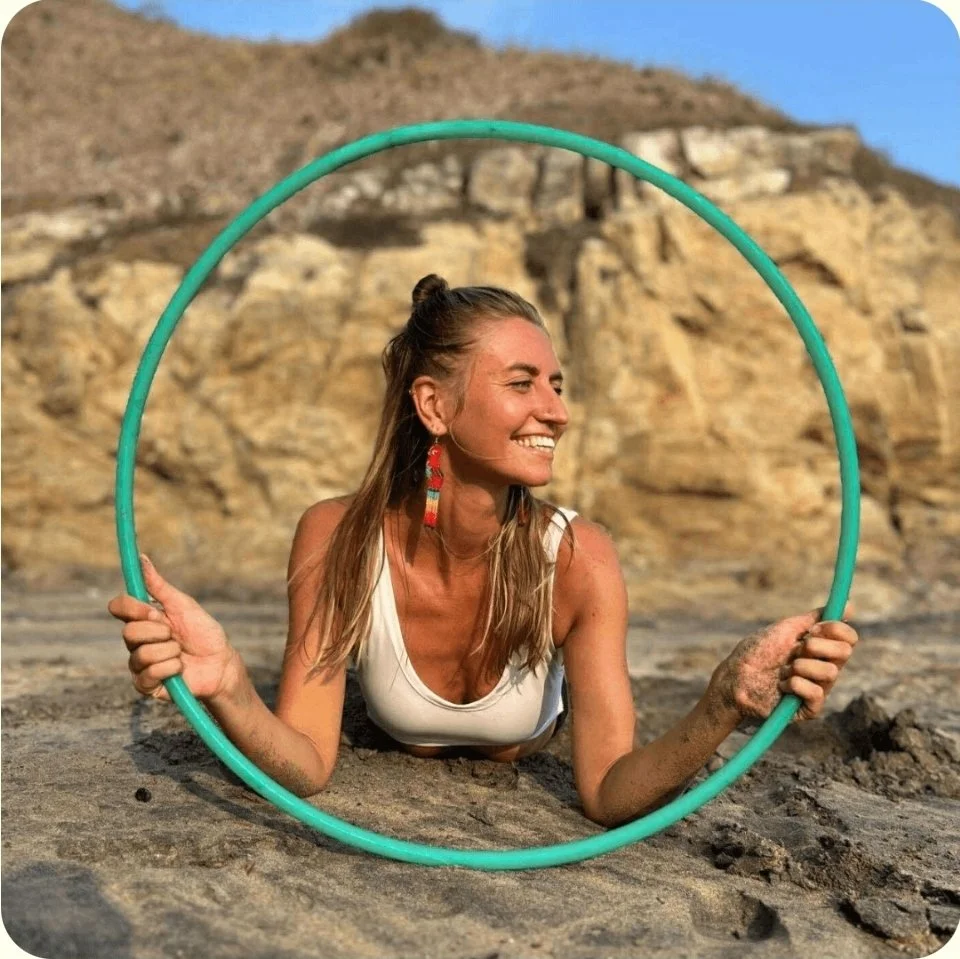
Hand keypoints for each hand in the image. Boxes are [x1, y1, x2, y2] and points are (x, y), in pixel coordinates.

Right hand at [107, 554, 241, 702]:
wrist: (221, 663)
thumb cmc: (203, 632)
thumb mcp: (183, 605)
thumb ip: (159, 586)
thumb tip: (141, 559)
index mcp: (143, 619)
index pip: (119, 607)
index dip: (133, 609)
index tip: (154, 611)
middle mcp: (136, 641)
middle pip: (128, 632)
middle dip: (159, 632)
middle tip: (175, 634)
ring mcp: (139, 663)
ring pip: (141, 654)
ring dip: (169, 651)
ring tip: (181, 652)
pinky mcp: (146, 684)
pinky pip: (147, 674)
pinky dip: (170, 668)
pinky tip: (180, 667)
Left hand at [710, 603, 857, 723]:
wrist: (735, 678)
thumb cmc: (756, 652)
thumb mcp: (785, 629)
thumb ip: (814, 618)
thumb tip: (849, 606)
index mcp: (820, 648)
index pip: (848, 638)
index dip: (835, 630)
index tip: (812, 629)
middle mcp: (823, 667)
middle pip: (845, 652)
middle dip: (817, 646)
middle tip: (796, 648)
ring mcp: (818, 688)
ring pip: (831, 672)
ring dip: (801, 666)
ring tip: (783, 670)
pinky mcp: (810, 708)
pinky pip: (817, 693)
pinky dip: (796, 684)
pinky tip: (782, 686)